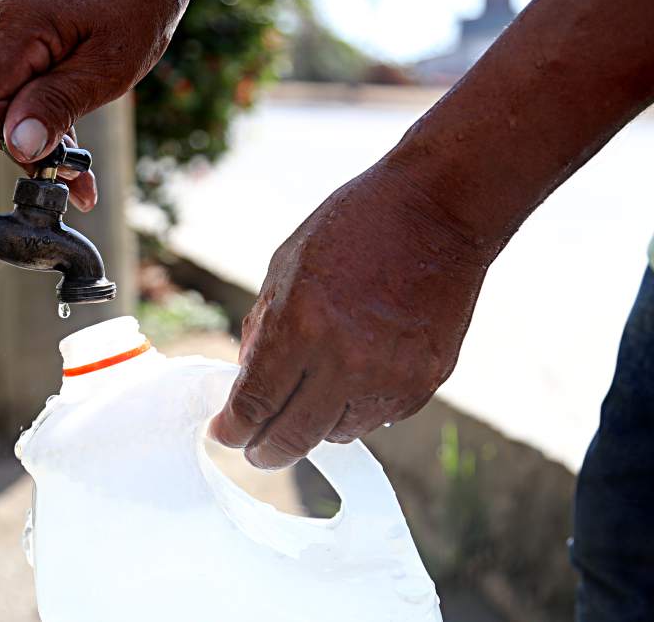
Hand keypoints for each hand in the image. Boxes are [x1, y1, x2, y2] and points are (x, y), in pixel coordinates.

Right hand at [0, 0, 214, 210]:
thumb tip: (20, 147)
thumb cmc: (138, 3)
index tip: (52, 161)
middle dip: (26, 143)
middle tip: (73, 171)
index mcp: (16, 22)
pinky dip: (39, 112)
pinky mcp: (15, 30)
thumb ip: (58, 106)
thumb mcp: (107, 69)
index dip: (11, 140)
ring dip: (36, 133)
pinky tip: (68, 139)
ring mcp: (2, 22)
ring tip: (78, 162)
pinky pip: (14, 82)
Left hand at [209, 161, 494, 469]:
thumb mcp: (286, 267)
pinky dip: (354, 410)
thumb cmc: (353, 227)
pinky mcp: (423, 383)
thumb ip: (262, 330)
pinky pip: (375, 419)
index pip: (253, 405)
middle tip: (254, 451)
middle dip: (263, 452)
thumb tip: (247, 381)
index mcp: (300, 325)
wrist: (439, 210)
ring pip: (335, 436)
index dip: (231, 430)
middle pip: (291, 439)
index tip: (224, 434)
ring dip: (313, 427)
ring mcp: (388, 377)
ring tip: (306, 403)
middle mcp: (343, 361)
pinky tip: (351, 381)